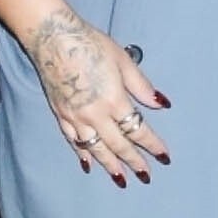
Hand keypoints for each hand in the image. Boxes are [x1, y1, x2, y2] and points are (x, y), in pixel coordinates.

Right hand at [25, 6, 169, 185]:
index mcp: (114, 100)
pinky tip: (88, 164)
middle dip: (134, 161)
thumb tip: (161, 103)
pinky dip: (82, 154)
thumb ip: (141, 86)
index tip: (164, 157)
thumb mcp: (123, 60)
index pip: (138, 129)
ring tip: (121, 179)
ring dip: (110, 165)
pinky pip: (73, 141)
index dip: (152, 145)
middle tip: (145, 176)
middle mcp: (95, 114)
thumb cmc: (90, 43)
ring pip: (96, 148)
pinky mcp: (60, 115)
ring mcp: (76, 117)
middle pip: (119, 144)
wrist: (52, 38)